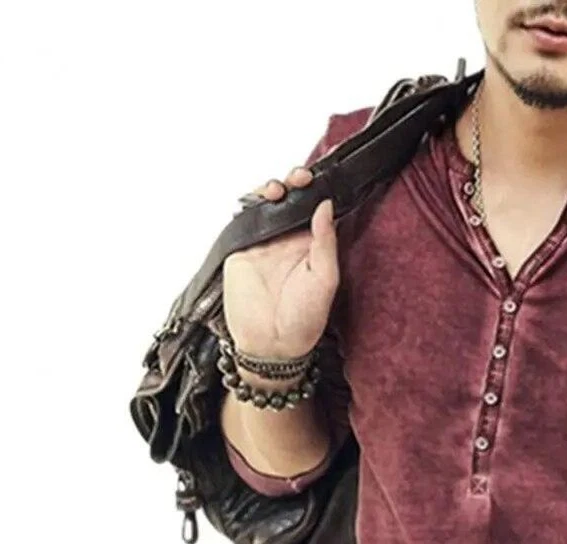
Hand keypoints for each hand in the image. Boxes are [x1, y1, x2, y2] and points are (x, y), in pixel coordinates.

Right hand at [222, 166, 338, 358]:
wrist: (272, 343)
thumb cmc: (305, 318)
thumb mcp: (324, 279)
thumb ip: (325, 242)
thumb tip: (325, 205)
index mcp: (312, 247)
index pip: (314, 209)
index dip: (316, 191)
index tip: (319, 180)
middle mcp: (288, 241)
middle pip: (290, 200)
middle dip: (295, 182)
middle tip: (300, 178)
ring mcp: (264, 243)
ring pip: (265, 204)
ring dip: (272, 188)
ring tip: (279, 188)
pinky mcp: (241, 248)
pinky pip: (244, 219)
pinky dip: (250, 203)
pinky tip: (261, 199)